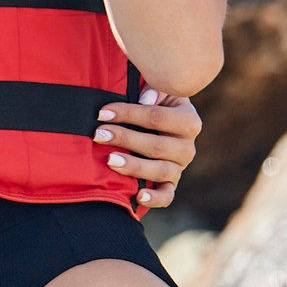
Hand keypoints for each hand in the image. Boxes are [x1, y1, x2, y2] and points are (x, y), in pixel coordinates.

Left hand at [95, 88, 199, 207]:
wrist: (159, 124)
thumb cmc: (152, 103)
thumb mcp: (156, 90)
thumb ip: (154, 88)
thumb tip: (146, 99)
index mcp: (188, 120)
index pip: (157, 117)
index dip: (128, 114)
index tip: (102, 113)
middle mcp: (187, 146)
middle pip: (157, 146)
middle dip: (125, 139)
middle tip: (98, 134)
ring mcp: (179, 167)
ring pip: (160, 171)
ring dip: (134, 166)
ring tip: (110, 160)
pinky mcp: (170, 184)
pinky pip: (167, 196)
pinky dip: (155, 198)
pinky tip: (139, 196)